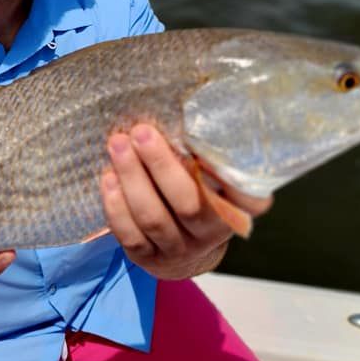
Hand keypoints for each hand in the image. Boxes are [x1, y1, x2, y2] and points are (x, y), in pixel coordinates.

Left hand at [101, 124, 271, 279]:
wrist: (183, 249)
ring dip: (132, 178)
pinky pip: (131, 235)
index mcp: (238, 209)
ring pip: (154, 218)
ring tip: (118, 144)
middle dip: (160, 165)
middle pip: (188, 203)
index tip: (214, 147)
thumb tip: (180, 102)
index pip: (251, 201)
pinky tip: (108, 177)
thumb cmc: (197, 192)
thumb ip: (205, 150)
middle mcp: (212, 232)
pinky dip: (116, 206)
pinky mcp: (151, 259)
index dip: (237, 181)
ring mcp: (181, 248)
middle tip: (141, 131)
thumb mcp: (213, 175)